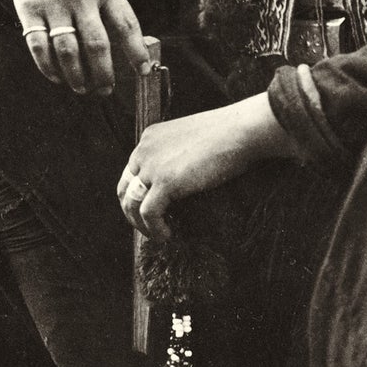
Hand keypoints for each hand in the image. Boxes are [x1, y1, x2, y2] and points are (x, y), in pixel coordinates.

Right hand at [0, 0, 148, 95]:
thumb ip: (114, 8)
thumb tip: (133, 49)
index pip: (126, 24)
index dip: (136, 50)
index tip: (144, 71)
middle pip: (97, 43)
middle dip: (103, 73)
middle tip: (105, 90)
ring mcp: (53, 2)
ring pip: (67, 49)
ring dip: (76, 75)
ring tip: (81, 88)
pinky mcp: (29, 8)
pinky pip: (38, 45)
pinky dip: (48, 66)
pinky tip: (56, 76)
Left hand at [117, 95, 295, 240]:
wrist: (241, 130)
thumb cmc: (228, 133)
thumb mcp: (192, 140)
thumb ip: (177, 155)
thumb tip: (180, 181)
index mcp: (150, 137)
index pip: (131, 170)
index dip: (137, 193)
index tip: (150, 209)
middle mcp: (145, 149)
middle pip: (124, 188)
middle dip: (132, 211)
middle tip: (148, 227)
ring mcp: (152, 165)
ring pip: (131, 204)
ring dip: (140, 225)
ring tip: (157, 235)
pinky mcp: (165, 182)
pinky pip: (148, 214)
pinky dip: (154, 229)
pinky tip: (167, 235)